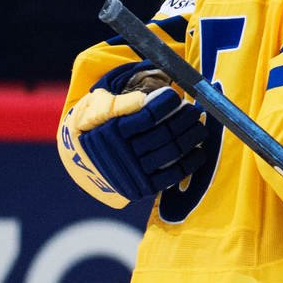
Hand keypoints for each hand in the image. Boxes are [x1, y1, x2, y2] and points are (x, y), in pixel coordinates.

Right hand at [58, 63, 206, 206]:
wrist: (83, 165)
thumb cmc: (97, 129)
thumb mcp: (95, 110)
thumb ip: (119, 103)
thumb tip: (145, 99)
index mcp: (113, 131)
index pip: (148, 116)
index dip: (166, 104)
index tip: (175, 96)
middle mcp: (124, 153)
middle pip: (165, 134)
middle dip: (185, 119)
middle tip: (194, 110)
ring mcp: (135, 172)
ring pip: (172, 152)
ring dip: (192, 138)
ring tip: (199, 127)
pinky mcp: (145, 187)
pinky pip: (173, 175)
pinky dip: (191, 162)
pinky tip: (198, 150)